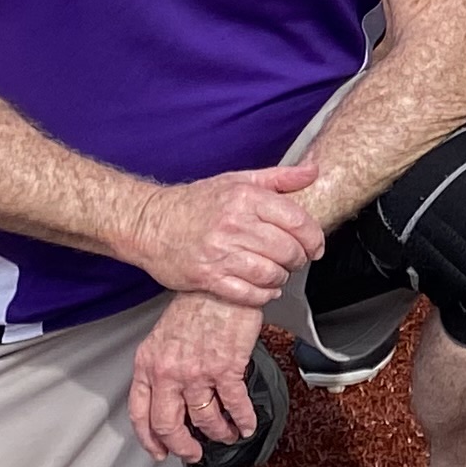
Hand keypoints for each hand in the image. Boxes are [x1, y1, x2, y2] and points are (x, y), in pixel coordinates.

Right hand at [126, 163, 324, 304]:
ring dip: (282, 278)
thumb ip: (279, 178)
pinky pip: (246, 293)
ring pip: (269, 274)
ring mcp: (219, 253)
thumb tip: (314, 171)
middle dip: (299, 259)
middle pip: (286, 250)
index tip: (316, 246)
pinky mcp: (206, 277)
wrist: (149, 223)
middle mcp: (234, 225)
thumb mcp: (237, 180)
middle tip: (297, 260)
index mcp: (246, 199)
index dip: (314, 237)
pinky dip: (262, 295)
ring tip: (280, 274)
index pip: (297, 221)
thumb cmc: (196, 202)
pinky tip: (266, 290)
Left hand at [126, 293, 265, 460]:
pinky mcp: (227, 368)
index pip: (140, 414)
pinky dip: (243, 420)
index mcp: (148, 364)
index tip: (159, 451)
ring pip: (204, 419)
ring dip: (217, 433)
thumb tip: (169, 392)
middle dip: (182, 446)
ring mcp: (197, 372)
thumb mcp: (162, 335)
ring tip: (226, 434)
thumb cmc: (195, 303)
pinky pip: (235, 405)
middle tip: (193, 452)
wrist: (220, 283)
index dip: (150, 439)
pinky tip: (247, 423)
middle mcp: (168, 373)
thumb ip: (160, 365)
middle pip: (169, 425)